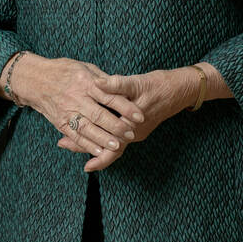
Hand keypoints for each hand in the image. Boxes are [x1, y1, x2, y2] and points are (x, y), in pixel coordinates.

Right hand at [9, 55, 143, 168]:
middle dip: (117, 126)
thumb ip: (102, 78)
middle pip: (99, 114)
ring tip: (118, 146)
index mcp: (85, 81)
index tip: (139, 114)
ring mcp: (67, 111)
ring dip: (103, 139)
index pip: (109, 96)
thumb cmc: (63, 70)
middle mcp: (76, 97)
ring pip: (87, 128)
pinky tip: (97, 151)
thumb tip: (119, 88)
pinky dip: (86, 145)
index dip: (125, 106)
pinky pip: (75, 135)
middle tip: (132, 133)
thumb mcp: (83, 67)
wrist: (34, 79)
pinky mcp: (60, 122)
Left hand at [58, 68, 203, 169]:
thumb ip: (117, 85)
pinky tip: (90, 127)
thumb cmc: (160, 85)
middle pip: (106, 147)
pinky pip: (115, 135)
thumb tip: (97, 82)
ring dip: (91, 140)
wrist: (180, 89)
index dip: (94, 153)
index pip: (111, 147)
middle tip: (62, 143)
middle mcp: (134, 133)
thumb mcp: (138, 83)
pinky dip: (101, 133)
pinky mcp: (135, 126)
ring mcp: (135, 131)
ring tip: (69, 136)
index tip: (77, 158)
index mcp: (132, 126)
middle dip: (84, 147)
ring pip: (110, 142)